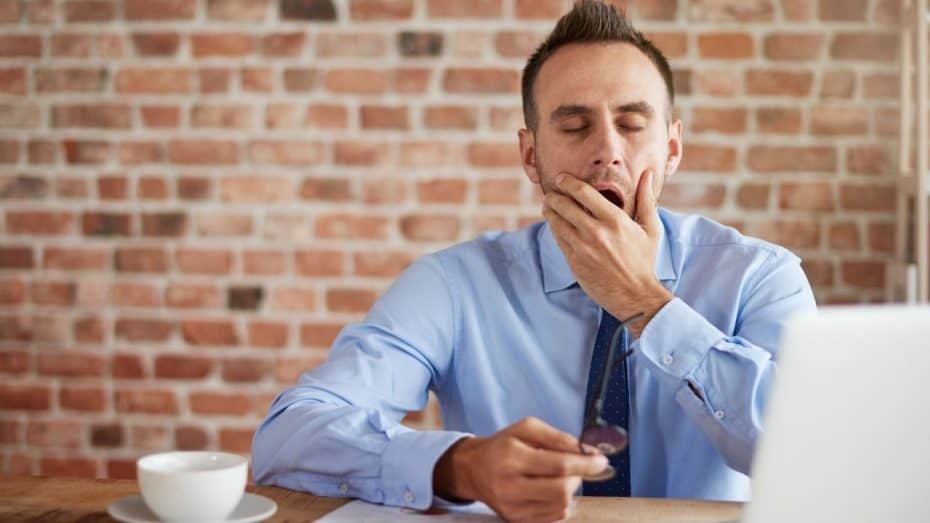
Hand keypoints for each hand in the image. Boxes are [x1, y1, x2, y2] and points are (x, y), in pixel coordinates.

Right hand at [433, 416, 607, 521]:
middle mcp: (510, 486)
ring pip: (561, 506)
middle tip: (576, 466)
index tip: (601, 461)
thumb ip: (557, 436)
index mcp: (512, 457)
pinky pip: (554, 516)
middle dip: (578, 477)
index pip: (558, 466)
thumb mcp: (525, 428)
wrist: (473, 470)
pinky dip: (561, 502)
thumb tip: (585, 450)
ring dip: (570, 489)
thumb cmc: (502, 446)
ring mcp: (513, 508)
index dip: (585, 464)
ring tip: (559, 477)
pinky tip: (550, 490)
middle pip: (562, 490)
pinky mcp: (516, 521)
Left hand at [541, 169, 672, 337]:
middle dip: (554, 196)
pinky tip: (555, 224)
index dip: (568, 182)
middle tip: (551, 192)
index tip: (562, 178)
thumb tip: (647, 175)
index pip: (583, 193)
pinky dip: (554, 229)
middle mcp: (596, 232)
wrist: (635, 295)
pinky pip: (558, 239)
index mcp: (615, 220)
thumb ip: (646, 199)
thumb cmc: (644, 260)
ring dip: (549, 211)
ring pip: (556, 222)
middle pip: (564, 205)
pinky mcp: (573, 261)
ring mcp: (582, 248)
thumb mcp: (650, 229)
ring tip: (548, 206)